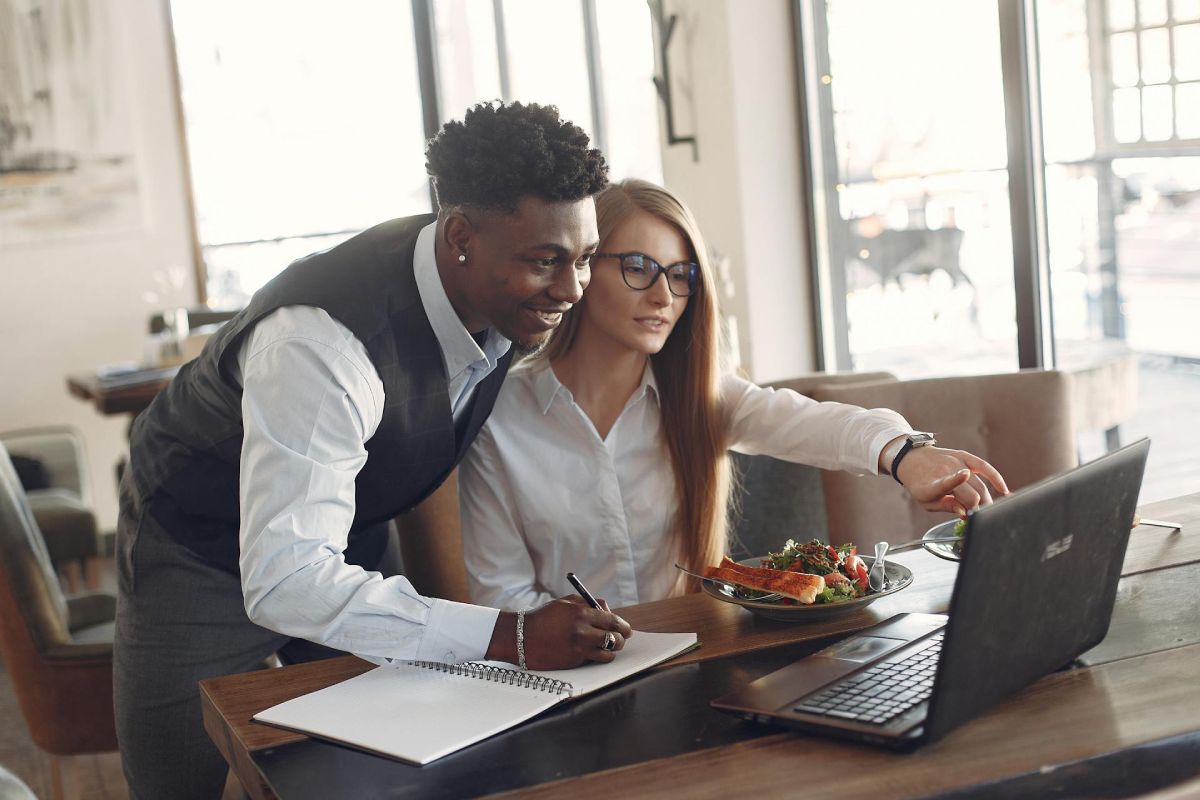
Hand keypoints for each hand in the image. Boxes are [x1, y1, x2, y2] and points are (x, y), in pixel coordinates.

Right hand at [486, 599, 632, 669]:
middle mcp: (583, 631)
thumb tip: (608, 611)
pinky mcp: (574, 661)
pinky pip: (594, 660)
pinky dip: (597, 657)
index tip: (625, 629)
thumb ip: (588, 604)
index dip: (623, 626)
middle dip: (620, 639)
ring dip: (610, 650)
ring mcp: (579, 648)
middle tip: (620, 639)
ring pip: (608, 653)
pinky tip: (592, 653)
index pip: (613, 620)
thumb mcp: (565, 603)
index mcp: (582, 613)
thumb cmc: (544, 618)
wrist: (521, 637)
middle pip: (615, 637)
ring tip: (607, 647)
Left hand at [894, 445, 1008, 515]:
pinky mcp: (963, 456)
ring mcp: (956, 462)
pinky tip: (1003, 490)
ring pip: (980, 486)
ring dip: (986, 500)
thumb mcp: (926, 501)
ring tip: (985, 509)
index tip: (969, 498)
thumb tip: (965, 512)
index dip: (958, 487)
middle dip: (979, 508)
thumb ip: (946, 507)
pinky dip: (996, 478)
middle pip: (973, 494)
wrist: (911, 459)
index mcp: (932, 485)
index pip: (945, 485)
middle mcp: (945, 471)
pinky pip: (985, 467)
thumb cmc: (920, 484)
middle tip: (978, 516)